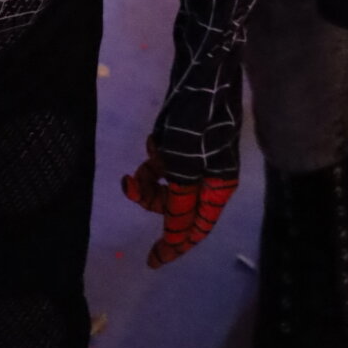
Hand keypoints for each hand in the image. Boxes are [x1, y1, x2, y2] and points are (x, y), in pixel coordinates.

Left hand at [122, 139, 236, 267]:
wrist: (200, 85)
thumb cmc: (196, 133)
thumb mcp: (186, 175)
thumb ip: (179, 210)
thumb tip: (175, 241)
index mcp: (216, 191)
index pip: (196, 230)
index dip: (175, 247)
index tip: (152, 262)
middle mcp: (206, 181)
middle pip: (176, 207)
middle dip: (151, 199)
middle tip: (130, 188)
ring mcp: (193, 163)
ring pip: (165, 185)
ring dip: (146, 179)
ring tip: (136, 164)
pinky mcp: (181, 146)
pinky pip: (162, 165)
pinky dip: (152, 161)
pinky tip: (152, 142)